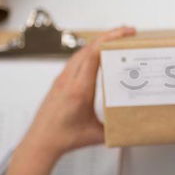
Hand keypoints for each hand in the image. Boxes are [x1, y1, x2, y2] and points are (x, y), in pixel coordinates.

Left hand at [3, 26, 135, 174]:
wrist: (40, 142)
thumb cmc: (63, 138)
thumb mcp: (97, 134)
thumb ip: (116, 127)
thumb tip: (134, 122)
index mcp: (80, 90)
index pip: (94, 55)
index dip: (111, 40)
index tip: (126, 34)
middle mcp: (69, 80)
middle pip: (90, 48)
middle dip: (111, 36)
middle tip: (128, 32)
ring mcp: (62, 79)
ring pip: (81, 52)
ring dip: (99, 42)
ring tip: (116, 39)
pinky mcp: (59, 82)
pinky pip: (76, 60)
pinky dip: (90, 52)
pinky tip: (98, 54)